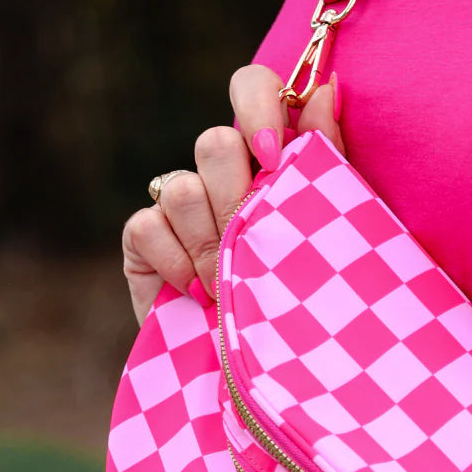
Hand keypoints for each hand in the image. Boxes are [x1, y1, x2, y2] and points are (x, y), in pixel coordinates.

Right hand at [122, 64, 344, 325]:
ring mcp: (178, 209)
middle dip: (237, 197)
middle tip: (254, 244)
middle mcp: (220, 177)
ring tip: (230, 286)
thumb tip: (327, 89)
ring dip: (210, 243)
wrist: (259, 383)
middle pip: (214, 140)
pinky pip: (149, 225)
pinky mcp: (143, 242)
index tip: (273, 159)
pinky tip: (199, 294)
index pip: (252, 88)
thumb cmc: (301, 309)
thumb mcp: (324, 237)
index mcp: (267, 162)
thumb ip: (325, 165)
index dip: (257, 105)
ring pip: (181, 186)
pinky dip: (177, 262)